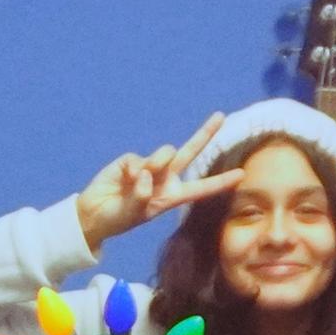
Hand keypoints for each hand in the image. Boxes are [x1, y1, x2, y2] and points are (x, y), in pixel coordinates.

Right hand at [70, 112, 239, 249]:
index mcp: (171, 197)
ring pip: (164, 154)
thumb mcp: (135, 213)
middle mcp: (165, 179)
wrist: (94, 214)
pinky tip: (121, 180)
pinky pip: (137, 160)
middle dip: (205, 134)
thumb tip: (146, 172)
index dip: (220, 182)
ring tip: (136, 182)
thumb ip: (142, 195)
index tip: (241, 175)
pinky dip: (130, 170)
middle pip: (189, 153)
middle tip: (221, 116)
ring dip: (154, 164)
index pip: (200, 189)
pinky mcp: (132, 160)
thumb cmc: (119, 218)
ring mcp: (149, 167)